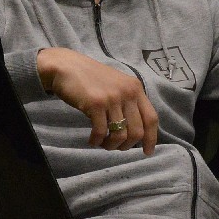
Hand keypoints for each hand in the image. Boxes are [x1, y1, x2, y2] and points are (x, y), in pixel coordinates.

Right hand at [37, 47, 157, 155]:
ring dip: (111, 145)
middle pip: (137, 131)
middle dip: (127, 146)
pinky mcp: (96, 104)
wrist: (66, 66)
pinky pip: (100, 132)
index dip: (151, 138)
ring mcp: (112, 98)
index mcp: (136, 88)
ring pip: (120, 135)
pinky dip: (96, 141)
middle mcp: (128, 93)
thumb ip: (129, 103)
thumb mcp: (118, 86)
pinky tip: (92, 140)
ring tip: (102, 144)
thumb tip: (136, 132)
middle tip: (115, 147)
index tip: (147, 152)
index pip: (151, 118)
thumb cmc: (91, 79)